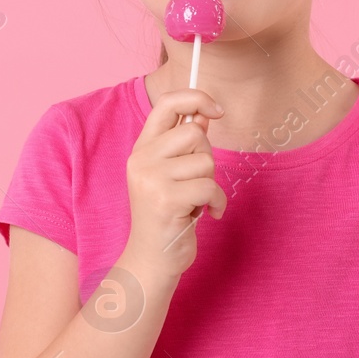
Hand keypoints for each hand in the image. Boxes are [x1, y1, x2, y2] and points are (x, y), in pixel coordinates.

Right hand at [124, 87, 227, 280]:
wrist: (152, 259)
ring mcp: (151, 179)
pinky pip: (210, 187)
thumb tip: (203, 115)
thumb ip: (184, 145)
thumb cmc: (168, 216)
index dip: (196, 98)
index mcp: (142, 149)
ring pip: (205, 161)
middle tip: (195, 183)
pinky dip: (216, 203)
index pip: (166, 104)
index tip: (217, 110)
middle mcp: (141, 159)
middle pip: (194, 133)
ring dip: (210, 184)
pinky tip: (205, 215)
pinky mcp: (166, 199)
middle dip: (206, 158)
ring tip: (194, 202)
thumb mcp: (171, 175)